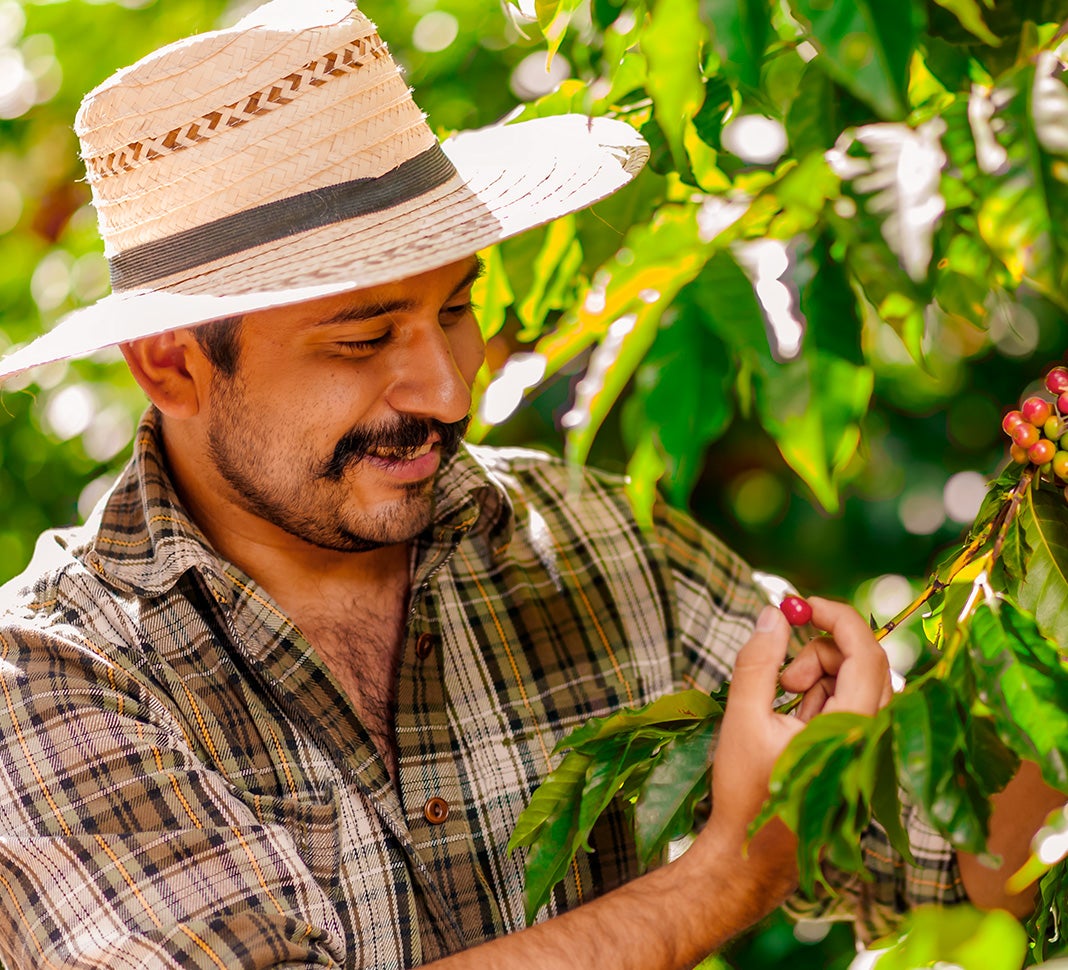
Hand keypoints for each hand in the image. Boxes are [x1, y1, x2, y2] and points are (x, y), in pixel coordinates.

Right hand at [705, 598, 890, 855]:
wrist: (752, 857)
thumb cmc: (745, 792)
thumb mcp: (743, 718)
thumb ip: (758, 662)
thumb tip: (773, 613)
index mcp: (851, 729)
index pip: (865, 652)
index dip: (836, 617)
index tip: (799, 604)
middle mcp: (871, 738)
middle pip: (865, 663)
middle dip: (821, 651)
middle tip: (783, 673)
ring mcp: (866, 749)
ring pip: (856, 683)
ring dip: (818, 675)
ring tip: (780, 700)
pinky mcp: (856, 756)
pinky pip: (848, 706)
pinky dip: (819, 696)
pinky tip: (788, 717)